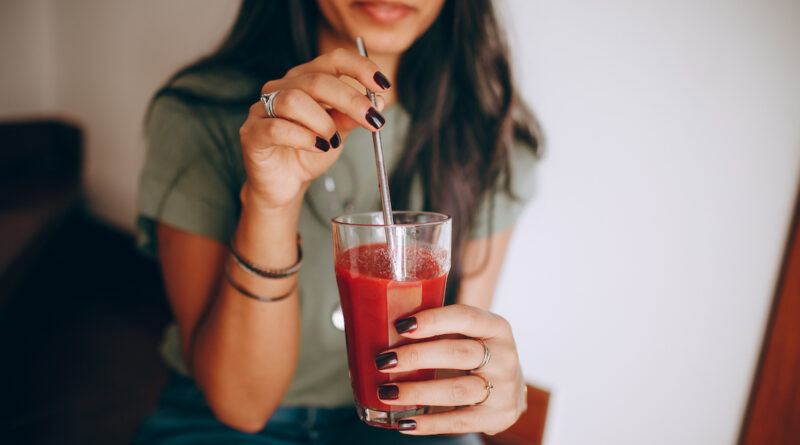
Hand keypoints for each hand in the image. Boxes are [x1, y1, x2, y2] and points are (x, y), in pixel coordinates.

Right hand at [238, 48, 389, 209]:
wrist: (286, 185)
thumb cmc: (310, 153)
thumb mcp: (338, 133)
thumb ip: (352, 117)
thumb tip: (377, 102)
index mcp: (305, 79)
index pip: (332, 60)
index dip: (359, 67)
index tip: (383, 84)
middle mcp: (282, 87)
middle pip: (317, 80)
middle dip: (350, 100)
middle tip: (371, 120)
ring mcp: (262, 108)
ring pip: (295, 101)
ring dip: (323, 123)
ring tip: (332, 142)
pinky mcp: (252, 132)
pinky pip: (277, 128)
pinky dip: (304, 138)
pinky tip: (318, 148)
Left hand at [375, 304, 526, 435]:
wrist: (508, 388)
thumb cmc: (475, 352)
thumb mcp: (467, 333)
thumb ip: (438, 328)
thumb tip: (383, 328)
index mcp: (496, 327)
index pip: (465, 317)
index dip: (433, 320)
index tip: (401, 326)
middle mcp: (505, 357)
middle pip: (458, 354)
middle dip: (417, 357)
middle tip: (384, 360)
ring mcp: (504, 390)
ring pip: (457, 390)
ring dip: (417, 392)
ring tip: (387, 392)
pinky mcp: (497, 418)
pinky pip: (458, 421)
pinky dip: (429, 423)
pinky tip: (405, 422)